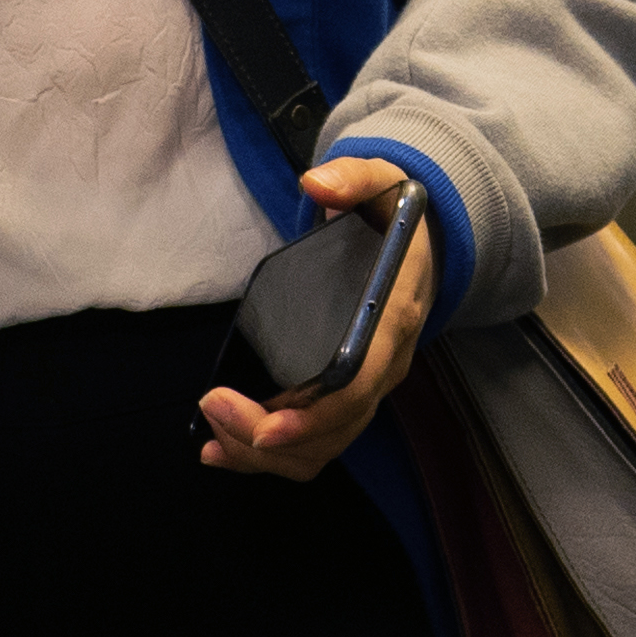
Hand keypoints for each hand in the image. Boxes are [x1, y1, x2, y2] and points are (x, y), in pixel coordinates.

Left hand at [197, 158, 434, 480]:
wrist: (425, 241)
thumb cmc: (394, 216)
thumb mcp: (380, 181)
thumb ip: (350, 179)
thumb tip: (317, 185)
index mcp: (393, 317)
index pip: (357, 387)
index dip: (312, 417)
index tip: (263, 428)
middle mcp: (386, 363)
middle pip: (332, 429)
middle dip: (266, 435)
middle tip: (212, 406)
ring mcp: (369, 385)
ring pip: (321, 447)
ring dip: (262, 456)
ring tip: (210, 436)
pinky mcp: (348, 395)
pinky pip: (313, 443)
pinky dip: (267, 457)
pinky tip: (221, 449)